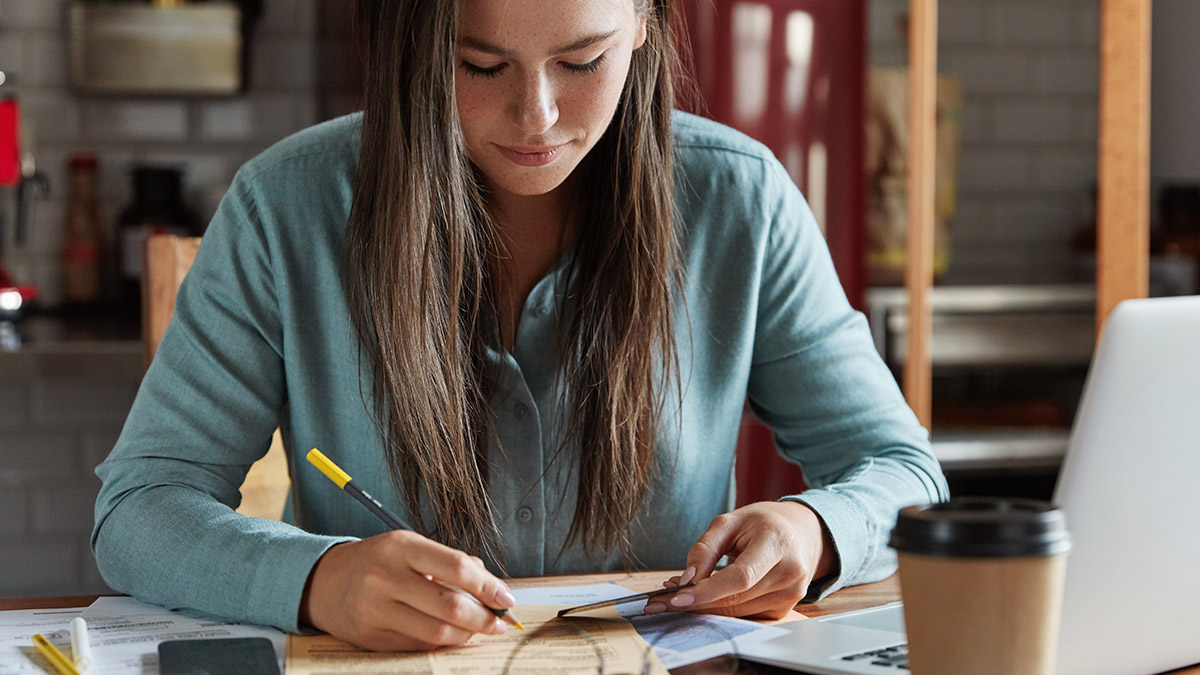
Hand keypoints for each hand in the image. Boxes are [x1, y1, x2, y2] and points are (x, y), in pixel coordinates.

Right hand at [299, 531, 515, 650]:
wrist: (323, 582)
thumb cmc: (377, 561)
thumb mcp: (409, 547)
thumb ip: (449, 562)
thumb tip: (491, 586)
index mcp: (401, 547)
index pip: (455, 567)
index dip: (487, 586)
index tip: (506, 598)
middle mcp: (386, 578)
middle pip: (449, 605)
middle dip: (483, 618)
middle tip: (500, 621)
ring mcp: (376, 610)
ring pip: (436, 632)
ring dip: (467, 635)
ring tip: (480, 630)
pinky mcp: (371, 638)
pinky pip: (418, 646)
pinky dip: (442, 643)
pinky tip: (453, 636)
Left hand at [646, 501, 836, 619]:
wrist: (802, 532)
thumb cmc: (762, 523)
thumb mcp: (729, 522)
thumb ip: (704, 549)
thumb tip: (685, 580)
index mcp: (777, 542)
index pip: (740, 577)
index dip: (707, 591)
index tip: (676, 598)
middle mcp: (790, 571)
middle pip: (736, 599)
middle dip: (696, 602)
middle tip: (662, 601)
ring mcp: (791, 594)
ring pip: (738, 612)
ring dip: (705, 608)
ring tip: (680, 594)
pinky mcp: (785, 609)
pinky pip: (745, 616)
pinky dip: (722, 610)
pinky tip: (706, 598)